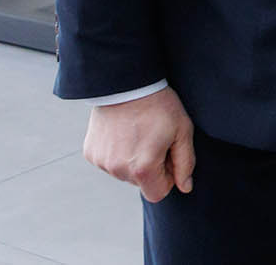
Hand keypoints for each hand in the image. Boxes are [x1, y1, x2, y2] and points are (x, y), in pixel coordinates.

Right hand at [83, 87, 194, 202]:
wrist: (126, 83)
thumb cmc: (159, 105)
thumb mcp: (182, 131)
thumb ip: (185, 163)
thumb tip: (185, 187)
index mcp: (143, 169)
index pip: (158, 194)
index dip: (168, 177)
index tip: (168, 156)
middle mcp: (118, 170)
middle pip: (140, 183)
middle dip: (150, 168)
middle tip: (154, 138)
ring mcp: (101, 162)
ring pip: (123, 173)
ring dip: (133, 160)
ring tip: (139, 132)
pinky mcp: (91, 152)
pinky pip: (109, 162)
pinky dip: (117, 152)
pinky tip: (123, 132)